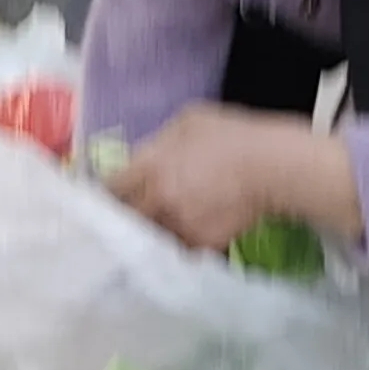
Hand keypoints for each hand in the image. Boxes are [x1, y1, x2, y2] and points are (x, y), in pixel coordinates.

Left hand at [111, 106, 362, 258]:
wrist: (272, 169)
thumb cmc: (233, 136)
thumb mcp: (188, 121)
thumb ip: (158, 143)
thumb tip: (143, 158)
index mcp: (150, 166)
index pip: (109, 191)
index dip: (99, 199)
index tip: (96, 203)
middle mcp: (158, 200)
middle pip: (123, 222)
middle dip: (116, 223)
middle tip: (113, 225)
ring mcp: (178, 226)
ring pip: (148, 239)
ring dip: (143, 238)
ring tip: (145, 234)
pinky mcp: (199, 246)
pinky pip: (175, 249)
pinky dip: (172, 246)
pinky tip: (175, 240)